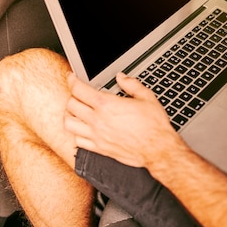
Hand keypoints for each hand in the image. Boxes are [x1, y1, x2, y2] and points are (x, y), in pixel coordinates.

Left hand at [64, 72, 180, 167]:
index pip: (79, 90)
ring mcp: (96, 136)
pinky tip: (83, 129)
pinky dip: (77, 133)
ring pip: (69, 123)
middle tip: (77, 93)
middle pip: (71, 105)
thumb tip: (121, 77)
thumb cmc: (154, 125)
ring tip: (75, 111)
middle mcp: (98, 120)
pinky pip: (78, 140)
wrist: (157, 148)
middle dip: (72, 95)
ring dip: (69, 114)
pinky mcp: (99, 149)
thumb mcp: (147, 97)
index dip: (72, 80)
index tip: (72, 77)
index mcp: (107, 105)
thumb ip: (132, 84)